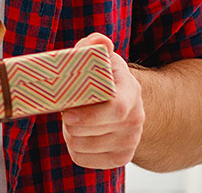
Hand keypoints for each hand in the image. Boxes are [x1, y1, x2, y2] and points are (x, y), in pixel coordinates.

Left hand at [61, 33, 144, 168]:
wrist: (120, 101)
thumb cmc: (102, 76)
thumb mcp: (99, 56)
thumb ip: (95, 45)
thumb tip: (101, 41)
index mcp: (131, 92)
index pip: (117, 110)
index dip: (89, 116)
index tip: (66, 114)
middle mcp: (136, 119)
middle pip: (92, 132)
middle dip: (70, 123)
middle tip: (66, 111)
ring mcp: (130, 141)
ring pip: (83, 146)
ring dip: (70, 134)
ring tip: (74, 120)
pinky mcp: (120, 158)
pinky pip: (83, 159)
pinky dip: (74, 149)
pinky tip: (79, 134)